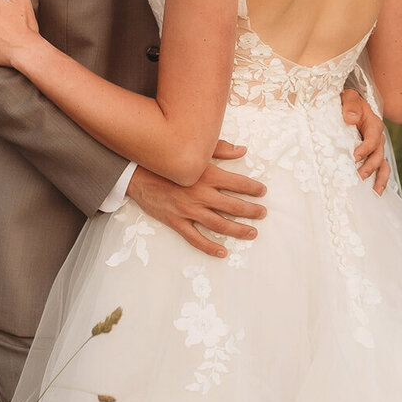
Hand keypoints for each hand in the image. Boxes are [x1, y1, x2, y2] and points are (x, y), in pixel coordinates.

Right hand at [129, 143, 267, 258]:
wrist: (138, 174)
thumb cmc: (168, 161)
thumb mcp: (193, 151)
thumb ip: (220, 150)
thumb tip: (242, 150)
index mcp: (207, 175)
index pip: (237, 183)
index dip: (253, 188)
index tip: (263, 191)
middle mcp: (200, 194)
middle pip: (232, 206)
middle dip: (251, 211)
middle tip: (263, 214)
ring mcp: (188, 210)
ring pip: (219, 224)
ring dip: (238, 230)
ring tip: (252, 233)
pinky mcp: (176, 221)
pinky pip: (195, 238)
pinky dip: (210, 247)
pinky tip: (223, 251)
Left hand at [342, 88, 389, 194]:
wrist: (348, 105)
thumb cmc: (348, 102)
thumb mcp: (349, 97)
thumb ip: (351, 105)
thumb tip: (350, 119)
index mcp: (374, 124)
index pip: (373, 138)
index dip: (365, 148)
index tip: (354, 157)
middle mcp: (378, 138)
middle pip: (378, 154)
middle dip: (370, 167)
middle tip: (358, 176)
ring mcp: (376, 148)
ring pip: (382, 164)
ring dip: (379, 178)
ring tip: (375, 191)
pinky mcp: (372, 155)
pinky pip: (380, 168)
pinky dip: (380, 180)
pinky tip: (376, 192)